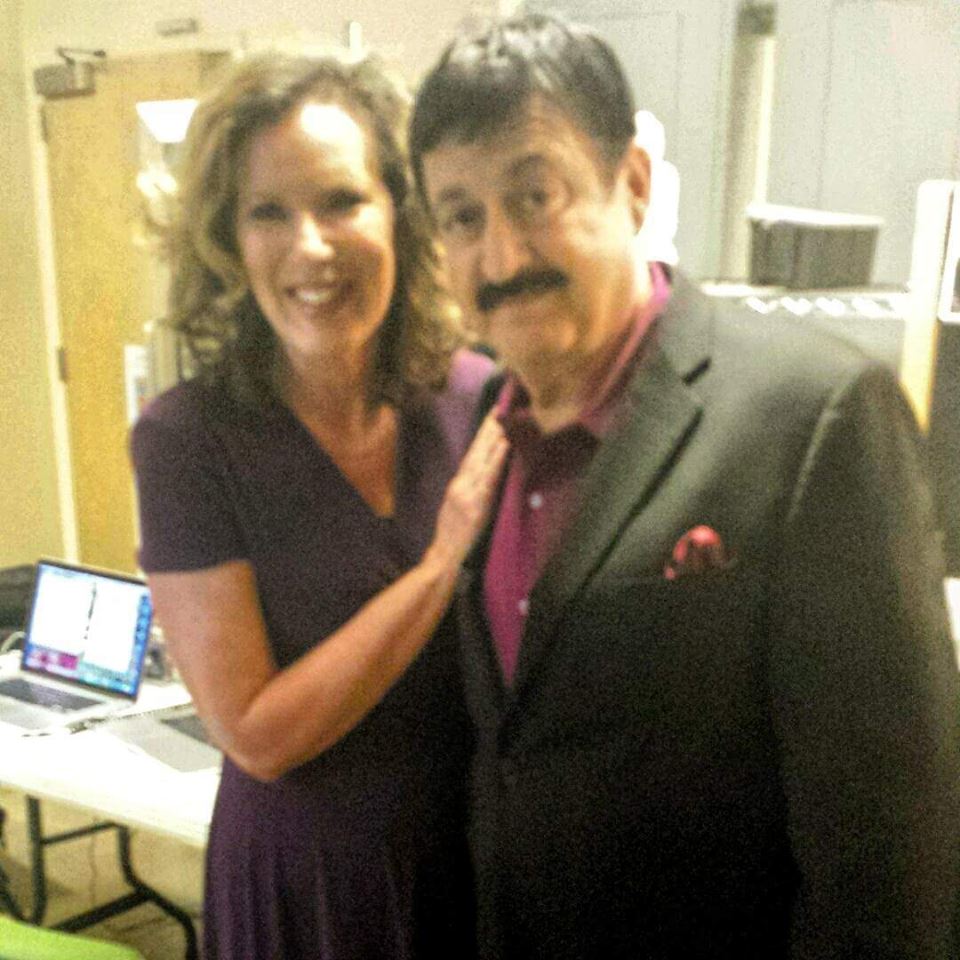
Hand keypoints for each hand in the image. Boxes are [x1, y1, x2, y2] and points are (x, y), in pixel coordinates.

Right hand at [426, 412, 508, 569]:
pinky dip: (496, 460)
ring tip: (504, 418)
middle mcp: (461, 483)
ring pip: (482, 459)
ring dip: (494, 437)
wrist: (444, 555)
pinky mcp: (474, 504)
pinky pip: (489, 478)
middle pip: (476, 450)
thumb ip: (469, 488)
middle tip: (500, 405)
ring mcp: (467, 492)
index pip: (473, 453)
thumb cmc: (453, 534)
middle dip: (488, 428)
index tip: (493, 415)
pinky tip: (504, 446)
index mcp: (458, 483)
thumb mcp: (457, 506)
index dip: (482, 434)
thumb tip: (484, 473)